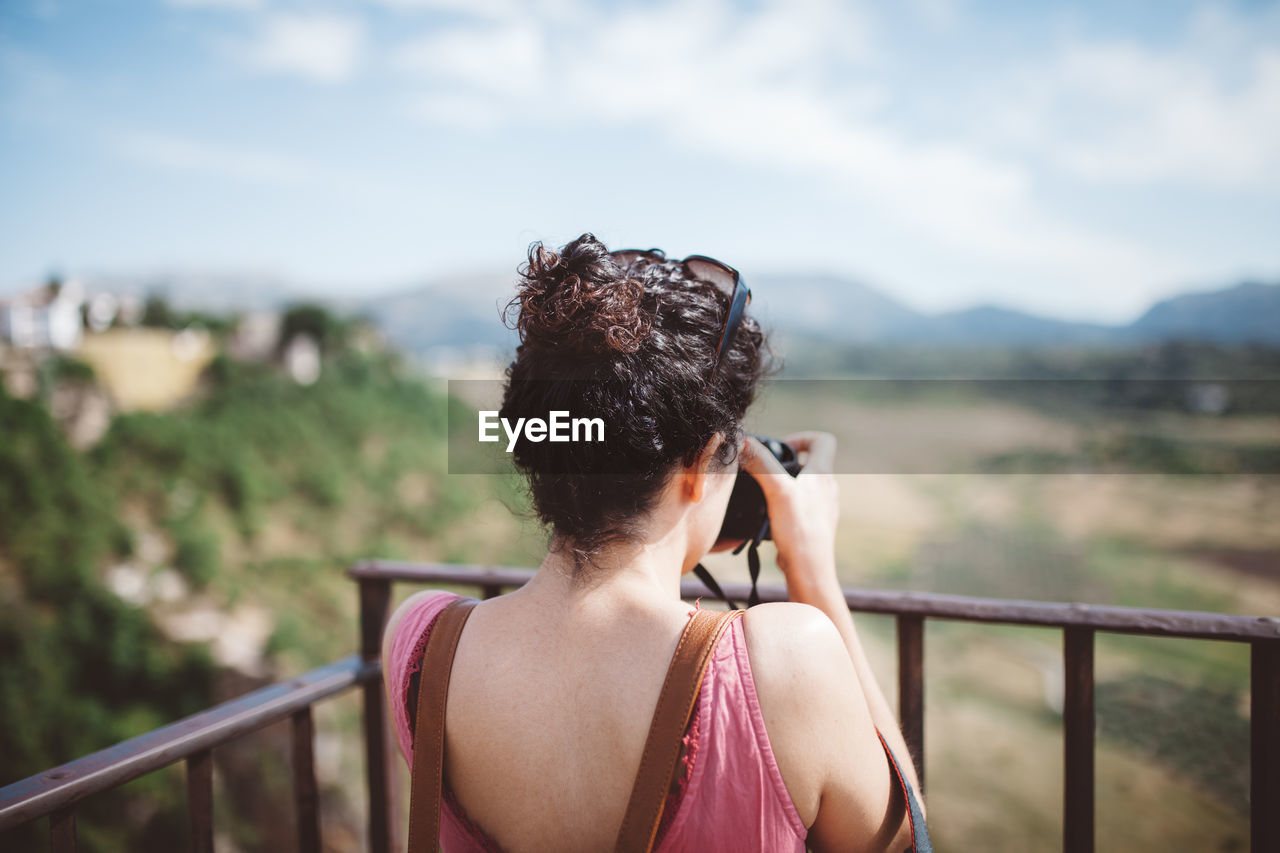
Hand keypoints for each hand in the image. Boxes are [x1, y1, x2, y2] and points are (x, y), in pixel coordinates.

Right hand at [739, 431, 840, 600]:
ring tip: (766, 493)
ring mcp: (822, 506)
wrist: (809, 569)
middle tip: (766, 470)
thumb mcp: (777, 490)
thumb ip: (762, 464)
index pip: (823, 440)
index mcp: (822, 474)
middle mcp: (827, 488)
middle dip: (787, 461)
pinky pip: (801, 505)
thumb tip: (744, 441)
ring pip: (805, 484)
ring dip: (786, 483)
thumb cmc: (799, 530)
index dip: (802, 436)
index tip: (781, 447)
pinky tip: (771, 516)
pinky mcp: (814, 523)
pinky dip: (787, 504)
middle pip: (811, 462)